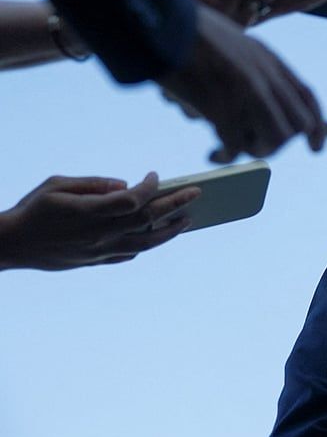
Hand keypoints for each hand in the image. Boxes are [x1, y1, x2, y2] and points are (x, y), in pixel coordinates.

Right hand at [0, 174, 199, 270]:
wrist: (10, 245)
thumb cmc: (32, 209)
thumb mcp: (57, 185)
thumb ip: (94, 183)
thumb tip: (125, 184)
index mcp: (90, 212)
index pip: (133, 199)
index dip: (150, 186)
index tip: (156, 175)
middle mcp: (99, 234)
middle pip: (147, 219)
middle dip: (175, 204)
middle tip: (198, 192)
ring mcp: (99, 251)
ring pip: (145, 243)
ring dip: (170, 231)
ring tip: (188, 219)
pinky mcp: (95, 261)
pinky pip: (129, 254)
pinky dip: (146, 245)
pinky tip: (157, 235)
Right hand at [156, 5, 326, 162]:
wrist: (161, 23)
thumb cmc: (187, 34)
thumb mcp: (233, 42)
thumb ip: (250, 68)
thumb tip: (257, 99)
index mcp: (269, 59)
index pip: (307, 97)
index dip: (318, 126)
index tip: (317, 148)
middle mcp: (266, 76)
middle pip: (296, 125)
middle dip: (278, 142)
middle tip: (251, 144)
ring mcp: (247, 91)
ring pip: (275, 139)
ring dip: (254, 150)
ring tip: (229, 147)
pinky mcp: (223, 106)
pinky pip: (237, 147)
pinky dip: (227, 156)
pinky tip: (214, 153)